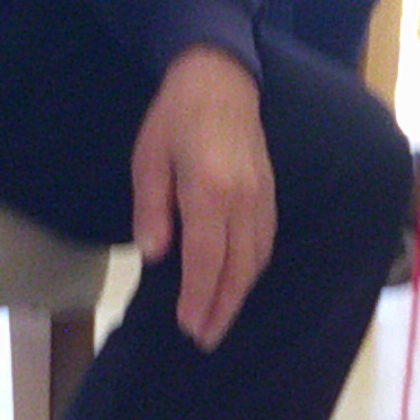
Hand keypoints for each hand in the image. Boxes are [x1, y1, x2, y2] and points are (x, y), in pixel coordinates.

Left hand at [132, 47, 278, 347]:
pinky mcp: (270, 195)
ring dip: (239, 296)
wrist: (221, 79)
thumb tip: (155, 255)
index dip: (199, 298)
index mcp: (209, 190)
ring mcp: (262, 198)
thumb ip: (152, 208)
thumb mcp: (149, 158)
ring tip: (220, 322)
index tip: (189, 327)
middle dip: (221, 308)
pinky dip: (252, 271)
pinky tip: (239, 285)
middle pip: (236, 268)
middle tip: (205, 340)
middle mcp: (243, 200)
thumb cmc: (175, 117)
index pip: (206, 259)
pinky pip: (265, 243)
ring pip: (255, 260)